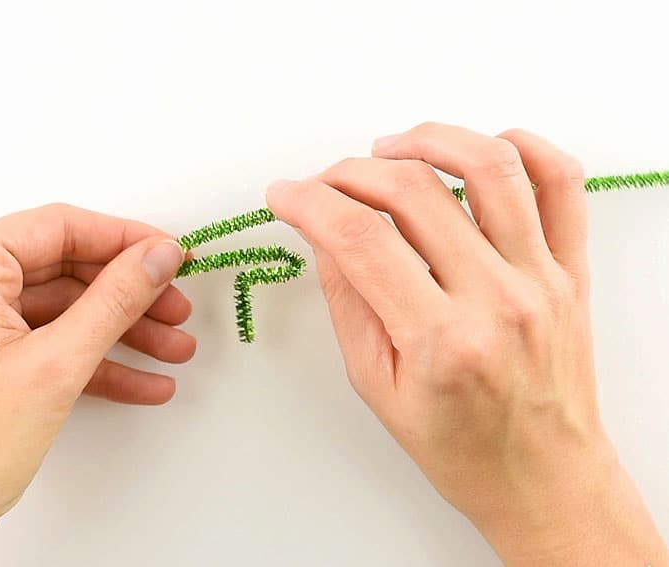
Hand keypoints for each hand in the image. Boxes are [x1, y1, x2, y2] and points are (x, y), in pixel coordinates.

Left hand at [0, 204, 195, 566]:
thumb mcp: (55, 365)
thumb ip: (115, 301)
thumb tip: (158, 256)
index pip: (58, 227)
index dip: (125, 239)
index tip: (172, 254)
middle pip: (65, 270)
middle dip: (129, 296)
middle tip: (177, 309)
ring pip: (63, 309)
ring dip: (121, 332)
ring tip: (172, 350)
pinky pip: (49, 341)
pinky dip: (94, 360)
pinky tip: (141, 380)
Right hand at [266, 123, 667, 564]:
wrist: (543, 478)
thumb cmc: (460, 447)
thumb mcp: (379, 387)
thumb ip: (350, 305)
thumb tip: (325, 235)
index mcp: (441, 342)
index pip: (359, 241)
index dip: (309, 204)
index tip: (285, 195)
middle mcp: (497, 300)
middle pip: (414, 193)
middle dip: (351, 172)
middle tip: (325, 181)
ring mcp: (542, 279)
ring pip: (490, 167)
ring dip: (429, 140)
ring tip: (391, 149)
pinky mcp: (572, 269)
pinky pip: (560, 182)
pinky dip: (524, 145)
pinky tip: (478, 148)